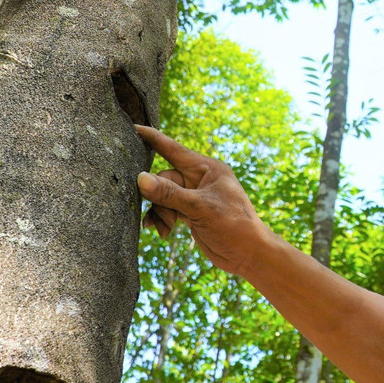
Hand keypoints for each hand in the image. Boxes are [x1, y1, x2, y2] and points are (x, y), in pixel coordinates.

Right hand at [134, 125, 275, 276]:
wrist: (249, 254)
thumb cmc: (234, 226)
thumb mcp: (200, 208)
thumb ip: (169, 194)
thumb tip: (140, 178)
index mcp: (207, 168)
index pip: (174, 149)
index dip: (153, 139)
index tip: (134, 128)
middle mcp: (200, 179)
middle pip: (164, 178)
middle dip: (157, 197)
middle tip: (158, 216)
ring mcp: (194, 196)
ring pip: (163, 196)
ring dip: (159, 212)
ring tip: (163, 229)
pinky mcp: (191, 212)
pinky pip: (168, 209)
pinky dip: (162, 219)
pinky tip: (162, 232)